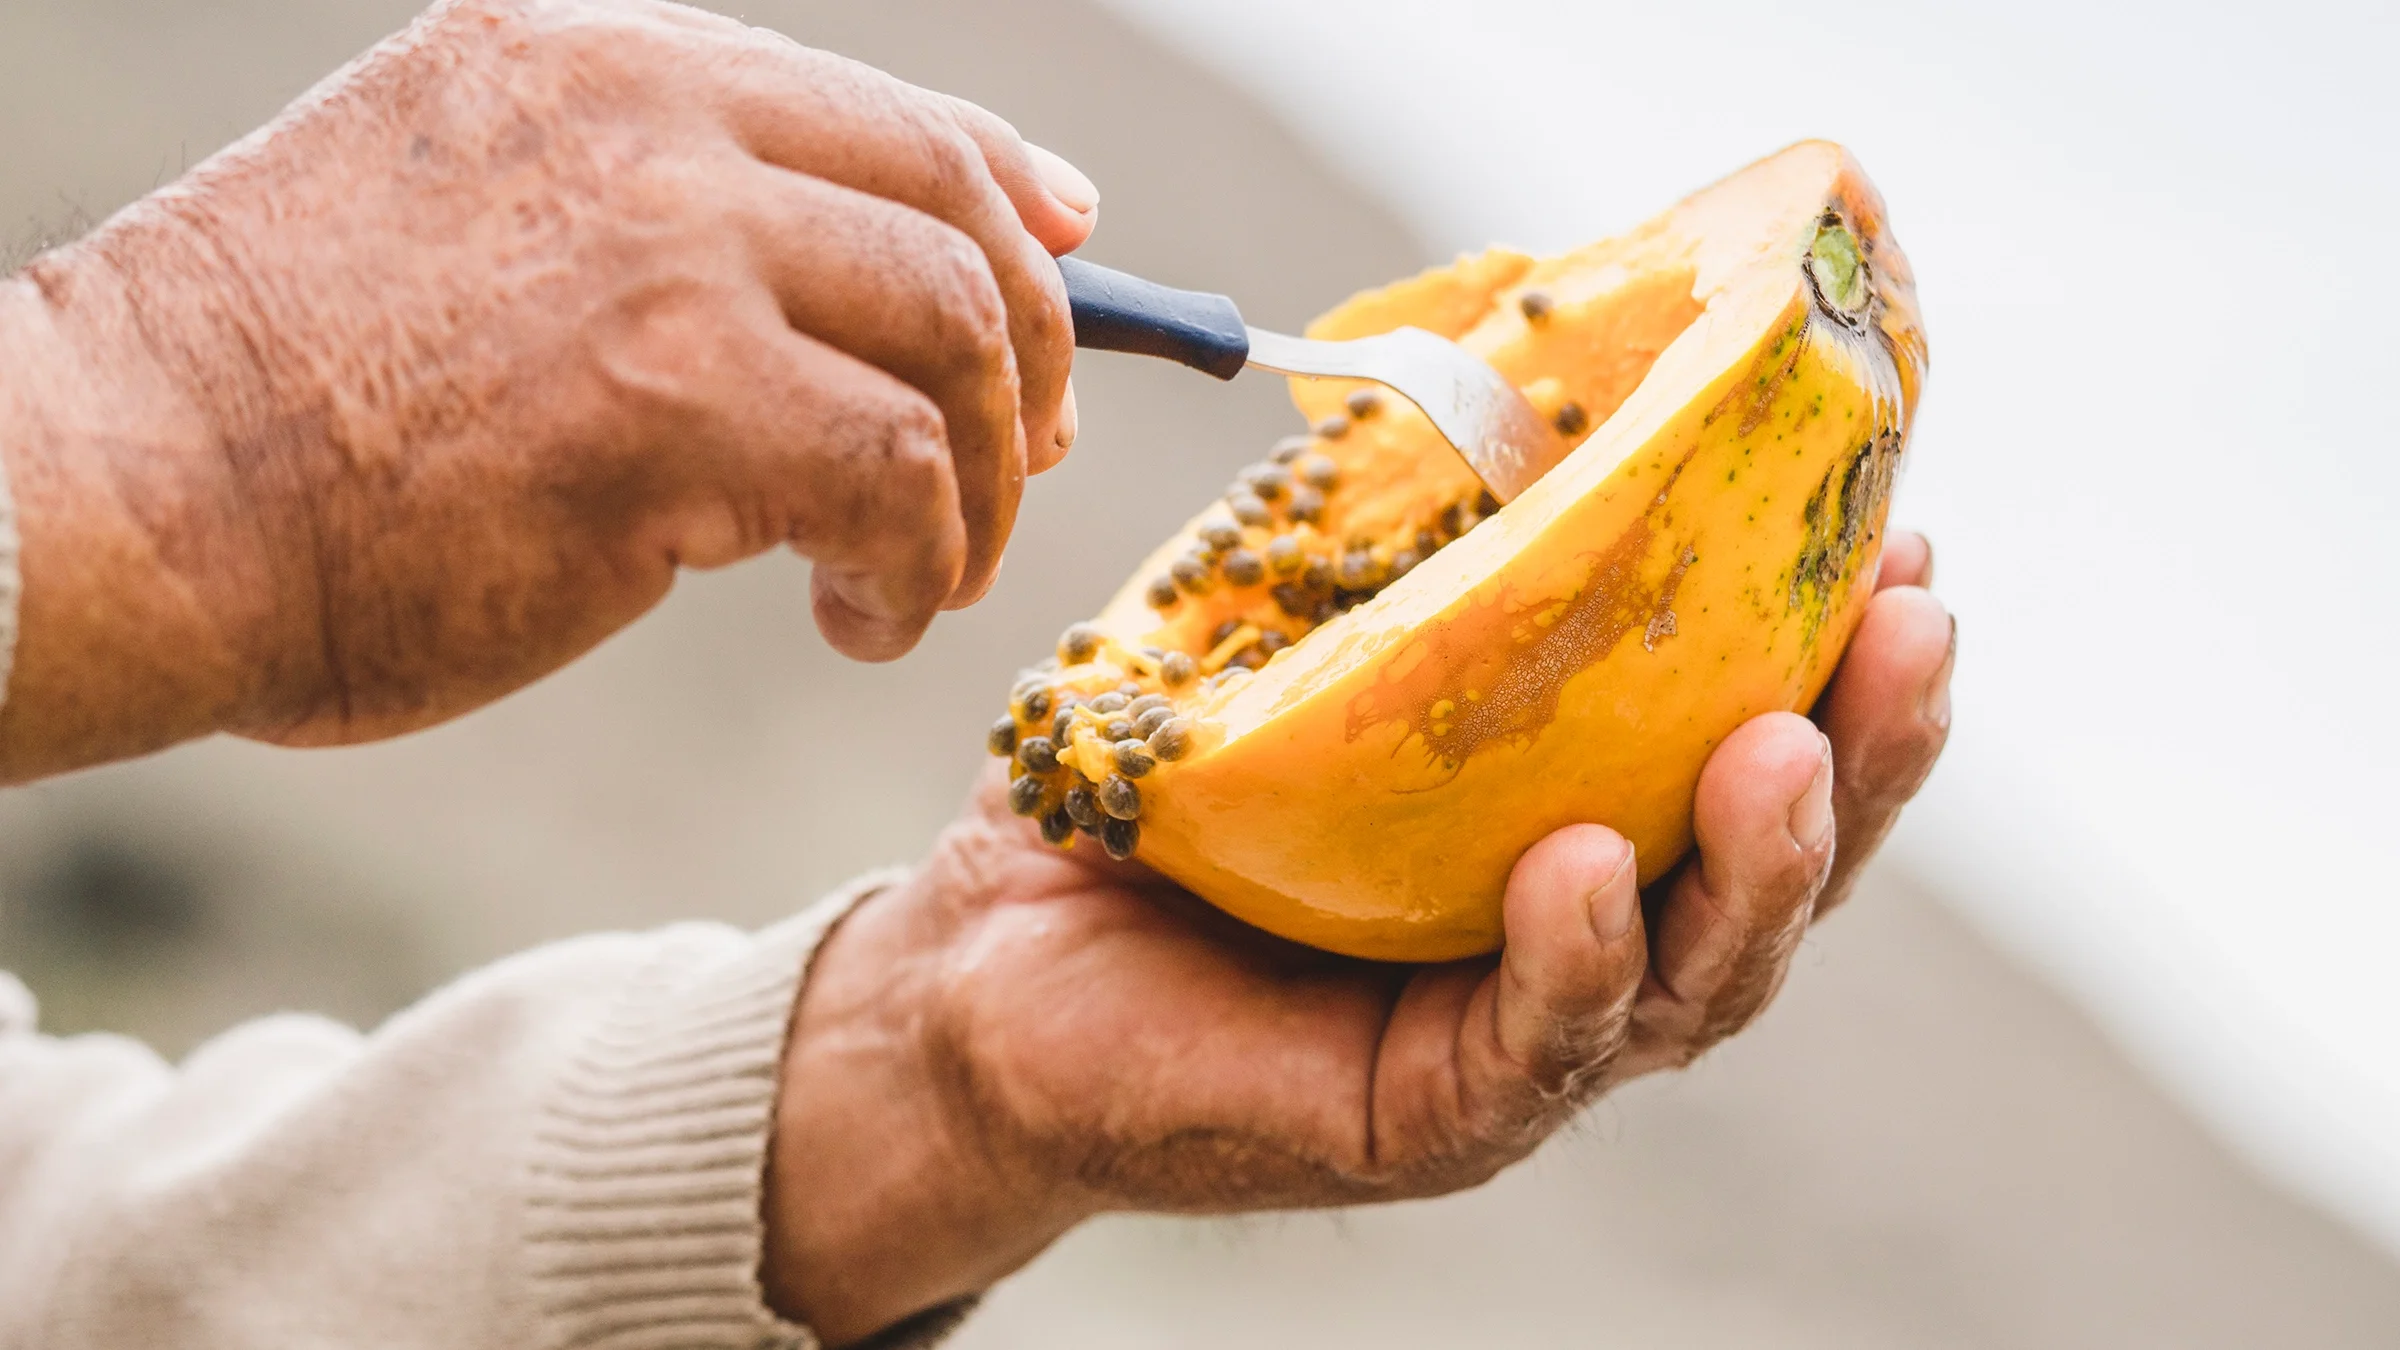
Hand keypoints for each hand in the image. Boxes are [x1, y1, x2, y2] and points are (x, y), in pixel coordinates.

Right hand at [0, 0, 1096, 778]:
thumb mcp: (468, 222)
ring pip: (958, 340)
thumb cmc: (281, 405)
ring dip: (981, 483)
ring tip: (924, 576)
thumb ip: (650, 216)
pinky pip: (905, 474)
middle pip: (955, 210)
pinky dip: (919, 564)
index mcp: (592, 57)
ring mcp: (665, 245)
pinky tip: (858, 619)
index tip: (1069, 259)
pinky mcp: (674, 397)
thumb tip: (850, 279)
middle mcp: (645, 117)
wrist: (115, 493)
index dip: (1006, 192)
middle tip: (1025, 462)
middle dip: (1031, 350)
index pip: (881, 105)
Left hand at [765, 535, 1954, 1343]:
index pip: (1751, 741)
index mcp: (1580, 815)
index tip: (1906, 533)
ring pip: (1696, 977)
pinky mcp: (1421, 1117)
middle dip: (1869, 750)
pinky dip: (1571, 962)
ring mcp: (1515, 1040)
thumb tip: (1480, 355)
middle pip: (1775, 865)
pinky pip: (1531, 1053)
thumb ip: (1400, 534)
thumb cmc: (1156, 789)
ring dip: (1762, 865)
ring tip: (1787, 747)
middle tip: (1917, 625)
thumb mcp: (1292, 635)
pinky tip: (1581, 868)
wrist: (990, 961)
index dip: (1844, 652)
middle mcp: (1578, 933)